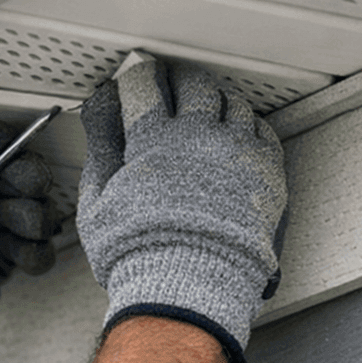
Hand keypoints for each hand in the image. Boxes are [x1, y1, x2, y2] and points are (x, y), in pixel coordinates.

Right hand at [77, 58, 287, 362]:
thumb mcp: (97, 201)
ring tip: (207, 107)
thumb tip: (99, 114)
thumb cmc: (139, 253)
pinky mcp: (264, 171)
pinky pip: (261, 129)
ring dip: (215, 99)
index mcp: (151, 139)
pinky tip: (237, 132)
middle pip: (192, 84)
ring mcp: (234, 150)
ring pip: (230, 101)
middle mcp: (196, 136)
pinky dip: (247, 123)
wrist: (189, 286)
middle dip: (178, 78)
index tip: (136, 77)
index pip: (144, 85)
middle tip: (173, 82)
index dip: (137, 76)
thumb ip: (99, 149)